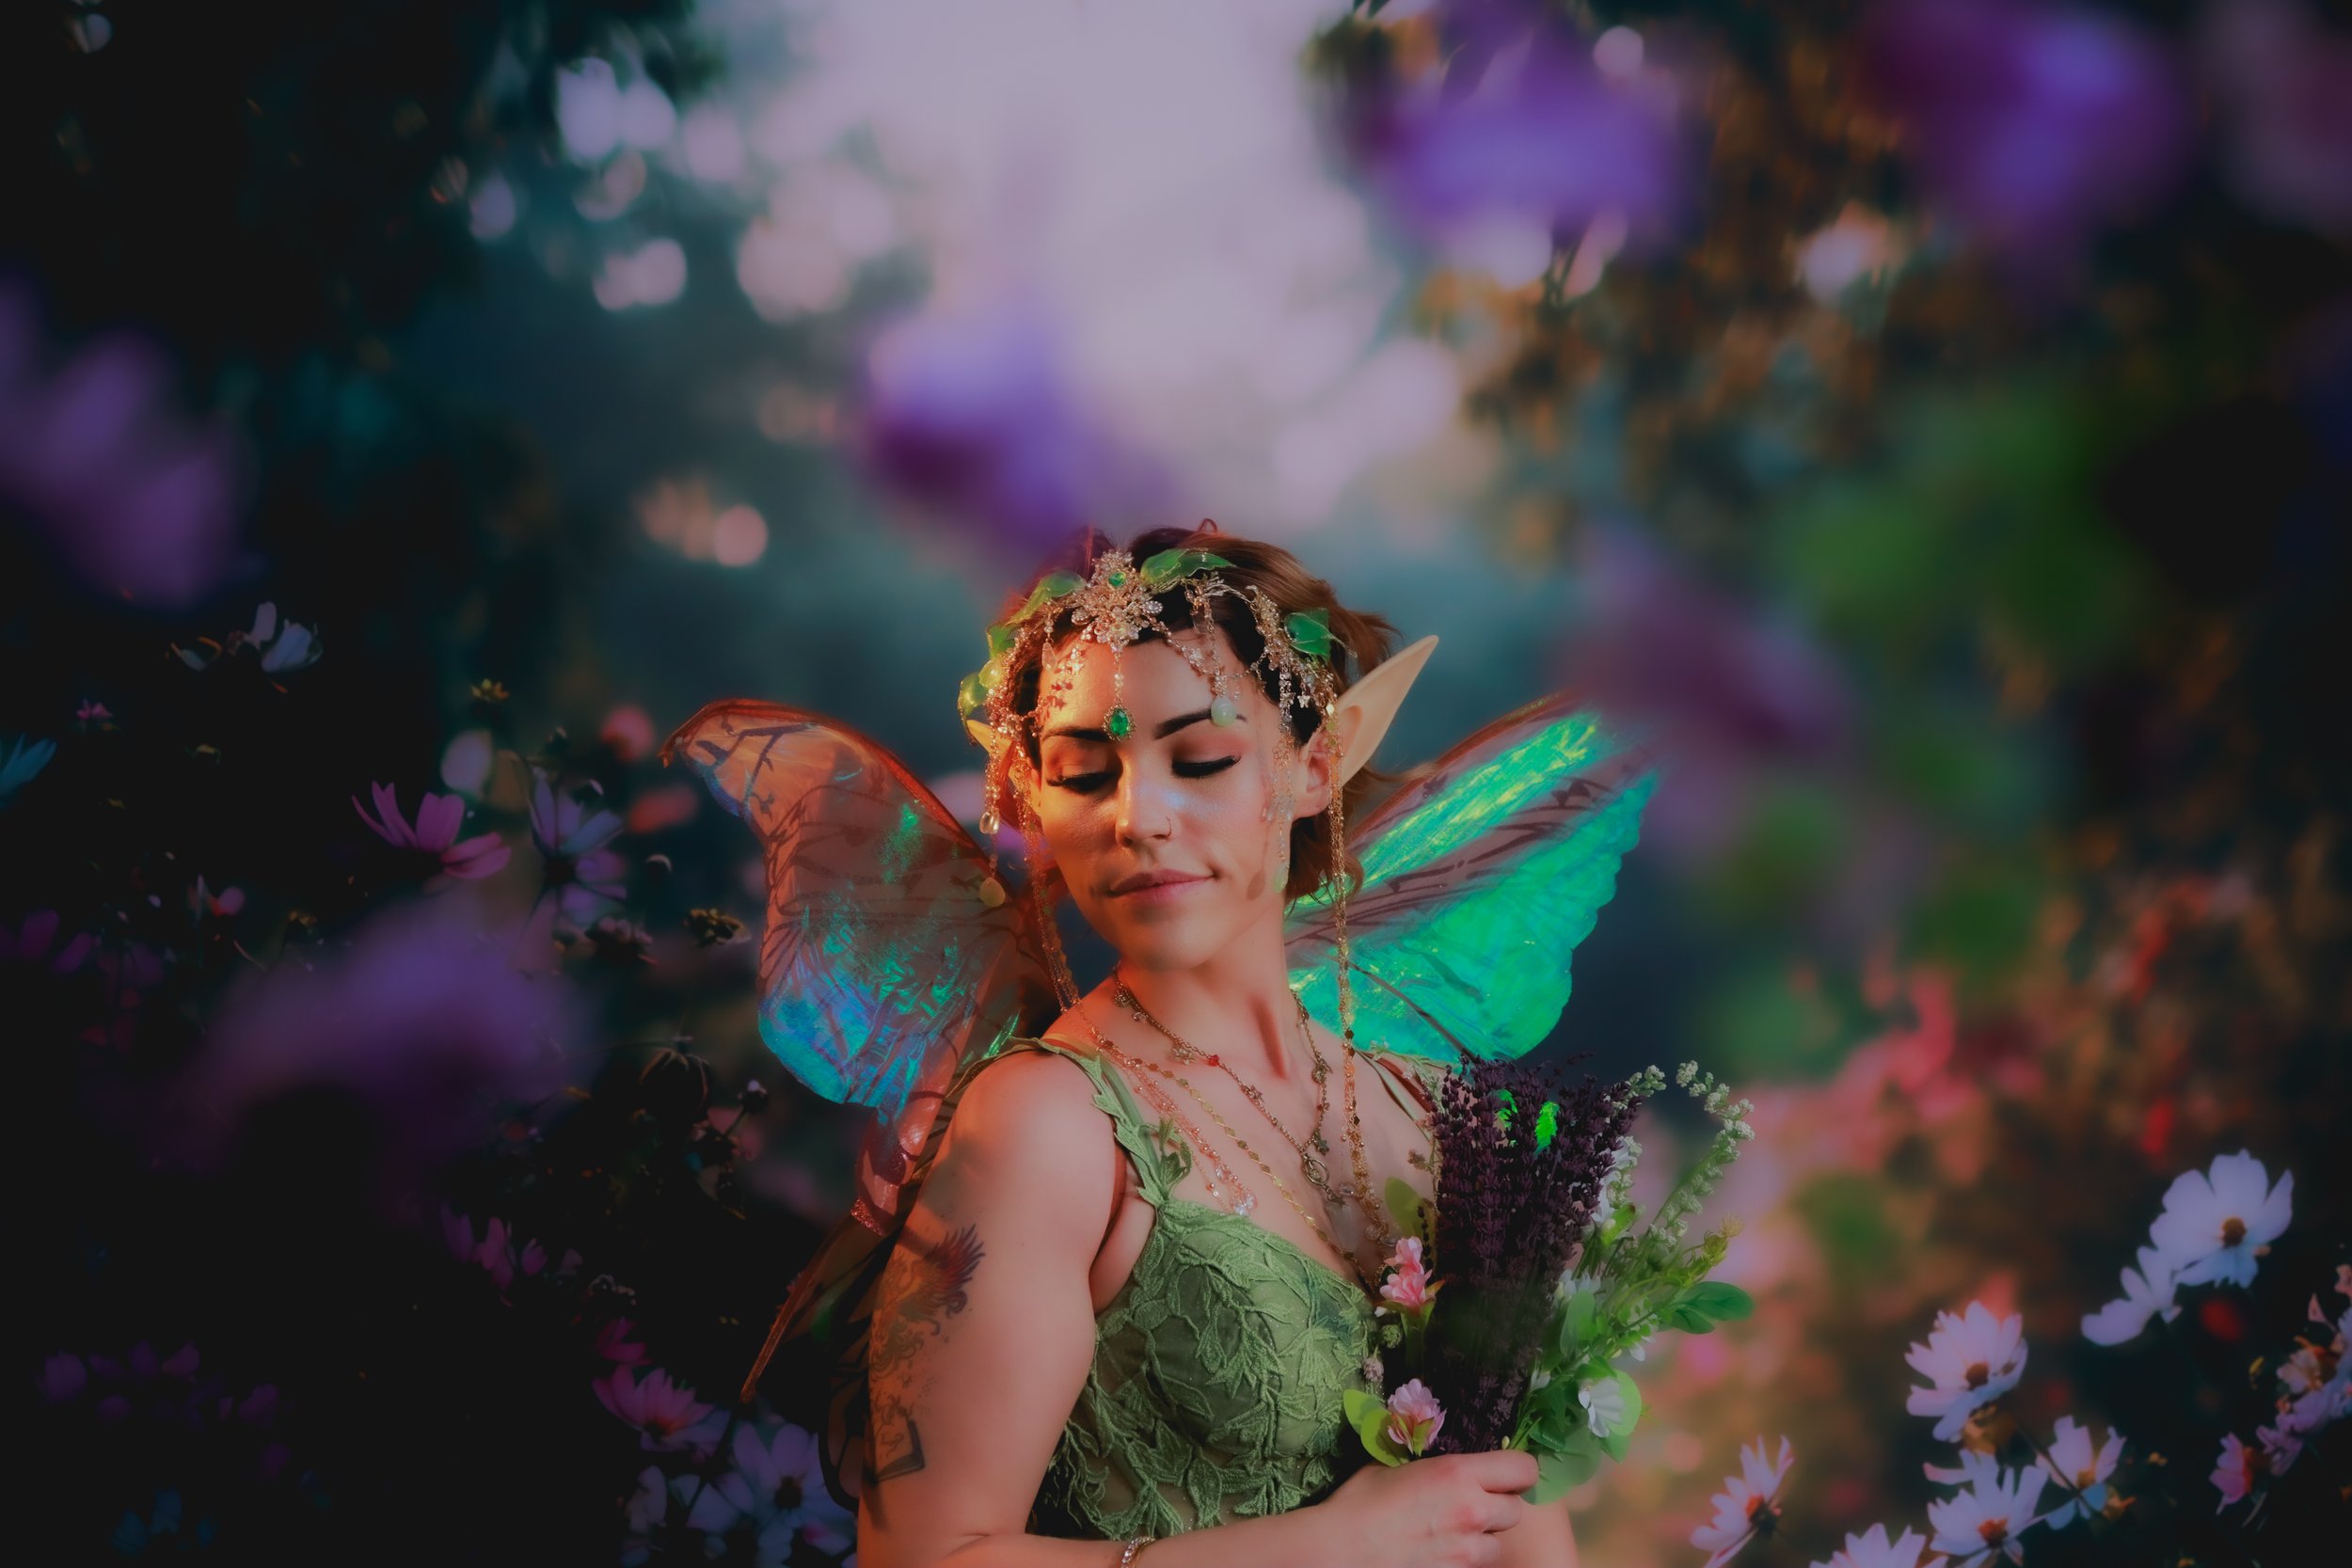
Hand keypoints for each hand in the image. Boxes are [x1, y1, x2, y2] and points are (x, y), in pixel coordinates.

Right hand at [1317, 1451, 1538, 1567]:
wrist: (1341, 1549)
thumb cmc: (1360, 1501)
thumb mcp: (1394, 1465)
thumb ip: (1430, 1462)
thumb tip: (1442, 1456)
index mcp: (1458, 1473)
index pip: (1524, 1469)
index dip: (1517, 1470)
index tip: (1502, 1472)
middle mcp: (1472, 1510)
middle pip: (1517, 1509)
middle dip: (1500, 1504)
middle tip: (1476, 1501)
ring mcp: (1467, 1549)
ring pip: (1500, 1542)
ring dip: (1485, 1535)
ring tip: (1456, 1530)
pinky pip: (1476, 1562)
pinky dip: (1466, 1555)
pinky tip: (1442, 1547)